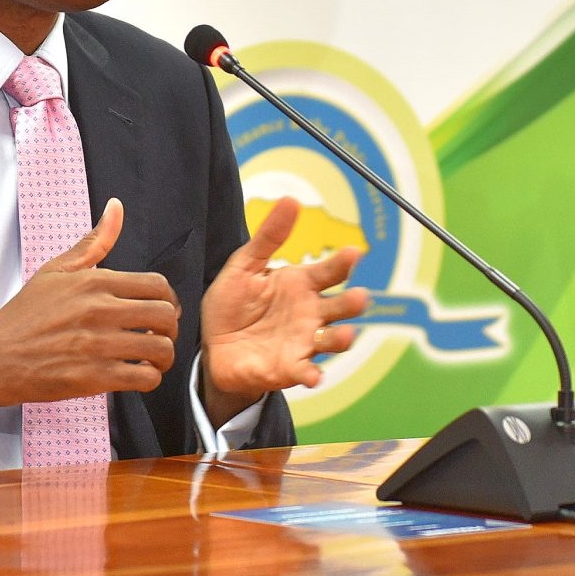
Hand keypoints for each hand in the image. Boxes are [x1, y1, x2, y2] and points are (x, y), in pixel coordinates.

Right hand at [0, 199, 179, 425]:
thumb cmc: (23, 316)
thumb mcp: (55, 271)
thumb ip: (93, 242)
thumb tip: (116, 207)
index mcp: (93, 282)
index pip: (157, 285)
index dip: (168, 300)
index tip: (162, 311)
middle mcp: (99, 311)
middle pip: (165, 316)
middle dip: (171, 328)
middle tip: (161, 336)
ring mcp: (97, 345)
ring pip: (160, 349)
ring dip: (164, 356)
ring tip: (153, 359)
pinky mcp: (93, 378)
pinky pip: (144, 378)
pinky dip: (149, 379)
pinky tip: (138, 375)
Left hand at [200, 196, 370, 424]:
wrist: (214, 347)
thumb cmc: (233, 304)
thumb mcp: (244, 266)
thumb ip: (268, 237)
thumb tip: (291, 199)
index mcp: (301, 285)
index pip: (329, 271)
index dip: (342, 262)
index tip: (354, 252)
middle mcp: (310, 313)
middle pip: (340, 307)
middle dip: (352, 303)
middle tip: (360, 297)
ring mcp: (303, 342)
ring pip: (332, 340)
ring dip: (341, 339)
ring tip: (345, 335)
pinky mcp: (290, 368)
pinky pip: (307, 372)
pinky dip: (313, 375)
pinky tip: (315, 376)